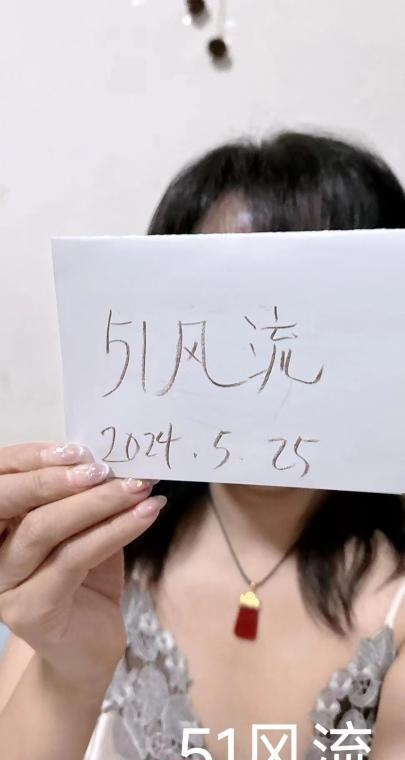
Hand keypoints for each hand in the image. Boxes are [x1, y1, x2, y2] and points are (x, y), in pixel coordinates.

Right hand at [0, 442, 165, 692]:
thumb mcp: (83, 531)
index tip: (81, 448)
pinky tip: (145, 515)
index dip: (35, 459)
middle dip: (64, 478)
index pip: (5, 480)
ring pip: (46, 529)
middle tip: (110, 466)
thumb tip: (114, 458)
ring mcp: (6, 584)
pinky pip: (74, 558)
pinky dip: (115, 531)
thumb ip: (84, 498)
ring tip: (139, 487)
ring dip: (99, 503)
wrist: (88, 648)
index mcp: (1, 525)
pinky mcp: (32, 609)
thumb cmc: (86, 582)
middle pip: (18, 502)